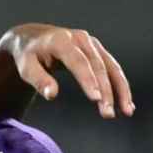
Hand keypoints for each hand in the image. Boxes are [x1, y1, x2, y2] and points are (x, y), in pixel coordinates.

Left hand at [4, 24, 133, 118]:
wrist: (33, 38)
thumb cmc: (27, 56)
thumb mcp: (26, 67)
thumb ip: (38, 80)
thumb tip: (52, 95)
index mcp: (61, 41)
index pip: (78, 62)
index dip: (88, 80)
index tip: (96, 99)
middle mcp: (80, 39)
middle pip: (97, 66)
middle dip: (105, 90)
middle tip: (108, 114)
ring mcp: (91, 44)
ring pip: (111, 67)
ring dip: (120, 90)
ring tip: (126, 111)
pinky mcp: (97, 51)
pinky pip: (112, 69)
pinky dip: (120, 86)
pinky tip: (127, 104)